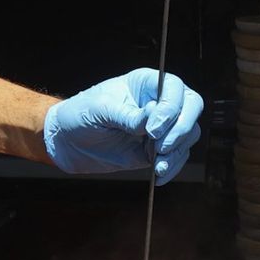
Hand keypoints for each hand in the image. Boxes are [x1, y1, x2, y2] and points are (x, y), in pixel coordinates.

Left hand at [44, 69, 204, 180]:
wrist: (68, 142)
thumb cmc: (80, 115)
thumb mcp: (100, 110)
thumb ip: (128, 115)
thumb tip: (152, 119)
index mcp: (146, 83)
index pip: (174, 88)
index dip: (171, 107)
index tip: (153, 128)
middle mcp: (158, 102)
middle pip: (191, 108)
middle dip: (181, 129)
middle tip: (161, 147)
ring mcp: (161, 127)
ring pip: (188, 134)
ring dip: (177, 151)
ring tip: (157, 164)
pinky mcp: (157, 149)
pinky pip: (177, 156)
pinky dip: (172, 167)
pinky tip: (159, 175)